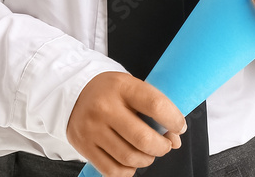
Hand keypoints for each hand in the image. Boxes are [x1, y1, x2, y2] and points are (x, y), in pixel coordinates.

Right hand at [66, 71, 186, 175]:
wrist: (75, 92)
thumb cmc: (111, 91)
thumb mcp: (132, 88)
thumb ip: (154, 109)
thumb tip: (175, 138)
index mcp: (122, 86)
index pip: (155, 105)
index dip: (173, 120)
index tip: (179, 127)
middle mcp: (104, 107)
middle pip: (143, 138)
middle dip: (162, 147)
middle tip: (165, 144)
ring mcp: (92, 128)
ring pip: (129, 158)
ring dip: (146, 160)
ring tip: (148, 152)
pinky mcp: (83, 146)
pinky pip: (112, 171)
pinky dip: (128, 170)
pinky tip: (131, 160)